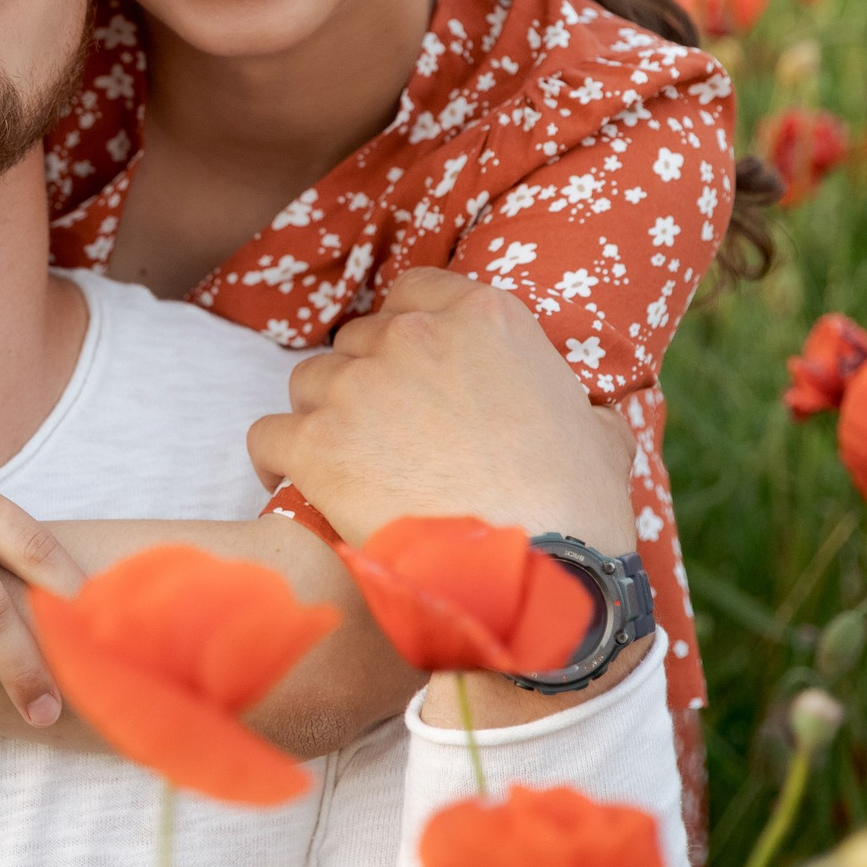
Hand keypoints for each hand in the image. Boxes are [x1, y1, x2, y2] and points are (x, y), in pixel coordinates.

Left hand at [246, 269, 638, 552]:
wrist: (533, 574)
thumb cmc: (575, 512)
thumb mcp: (599, 434)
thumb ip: (575, 406)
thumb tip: (582, 418)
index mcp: (485, 316)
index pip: (413, 292)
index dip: (404, 335)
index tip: (406, 372)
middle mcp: (414, 335)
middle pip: (356, 341)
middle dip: (365, 384)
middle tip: (383, 438)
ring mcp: (359, 386)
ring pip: (308, 383)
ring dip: (322, 419)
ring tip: (344, 468)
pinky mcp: (316, 443)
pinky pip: (267, 435)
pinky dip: (275, 460)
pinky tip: (292, 485)